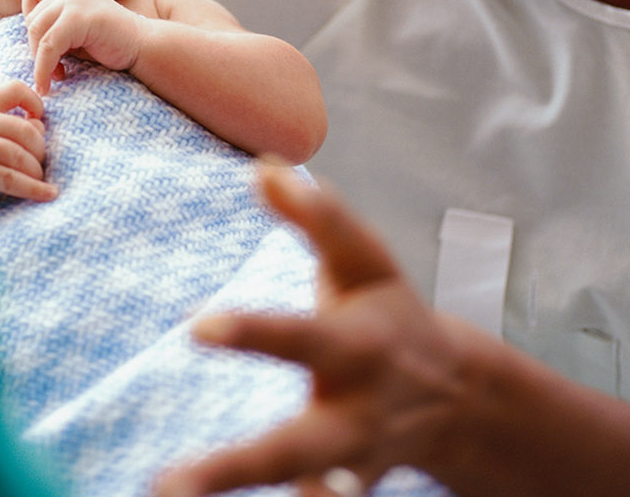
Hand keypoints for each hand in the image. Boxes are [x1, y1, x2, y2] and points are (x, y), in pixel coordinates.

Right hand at [0, 80, 53, 206]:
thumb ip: (1, 124)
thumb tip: (41, 126)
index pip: (13, 89)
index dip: (34, 100)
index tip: (39, 117)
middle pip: (26, 130)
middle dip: (40, 149)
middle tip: (41, 163)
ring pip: (20, 156)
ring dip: (37, 172)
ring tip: (42, 181)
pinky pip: (11, 180)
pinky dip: (34, 189)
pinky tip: (49, 194)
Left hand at [22, 0, 145, 93]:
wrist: (147, 48)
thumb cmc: (114, 46)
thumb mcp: (80, 32)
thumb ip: (57, 29)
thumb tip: (28, 43)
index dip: (29, 19)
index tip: (45, 44)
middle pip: (32, 18)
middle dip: (36, 48)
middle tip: (53, 69)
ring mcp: (76, 0)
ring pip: (36, 31)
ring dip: (39, 60)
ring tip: (54, 77)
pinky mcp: (79, 18)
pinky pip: (48, 45)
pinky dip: (44, 68)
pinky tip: (49, 83)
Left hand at [154, 160, 491, 496]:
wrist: (459, 396)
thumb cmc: (388, 312)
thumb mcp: (363, 259)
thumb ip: (316, 215)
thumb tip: (263, 165)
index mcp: (356, 347)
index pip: (300, 336)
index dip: (252, 331)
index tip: (195, 328)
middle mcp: (356, 413)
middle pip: (296, 446)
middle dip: (239, 467)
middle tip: (170, 485)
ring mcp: (352, 462)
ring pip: (297, 491)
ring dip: (241, 492)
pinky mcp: (347, 488)